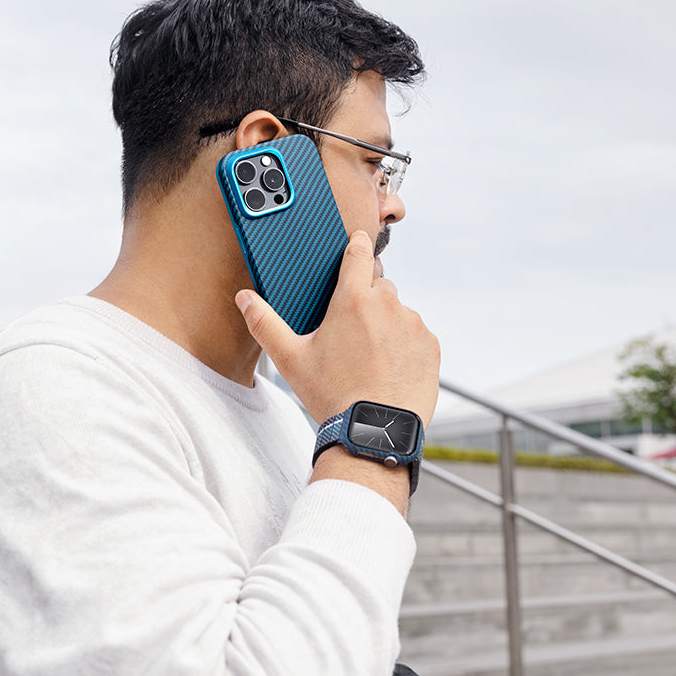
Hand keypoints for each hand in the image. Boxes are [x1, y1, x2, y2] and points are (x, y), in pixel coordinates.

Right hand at [235, 230, 438, 427]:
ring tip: (370, 359)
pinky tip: (389, 369)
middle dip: (366, 301)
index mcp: (352, 300)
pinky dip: (406, 347)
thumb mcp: (290, 359)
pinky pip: (417, 336)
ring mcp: (414, 325)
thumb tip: (244, 298)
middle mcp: (388, 305)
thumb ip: (265, 324)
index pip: (358, 253)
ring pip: (398, 313)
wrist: (374, 433)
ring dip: (387, 326)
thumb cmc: (331, 395)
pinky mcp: (431, 346)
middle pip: (378, 286)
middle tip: (350, 333)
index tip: (358, 242)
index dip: (357, 244)